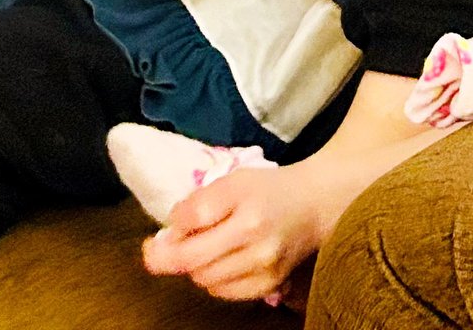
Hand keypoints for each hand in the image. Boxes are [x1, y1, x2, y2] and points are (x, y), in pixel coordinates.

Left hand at [141, 164, 328, 303]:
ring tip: (201, 248)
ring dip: (193, 267)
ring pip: (204, 279)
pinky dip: (213, 280)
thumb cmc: (267, 190)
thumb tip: (170, 231)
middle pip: (192, 259)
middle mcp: (255, 239)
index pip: (192, 220)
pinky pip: (224, 292)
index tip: (159, 233)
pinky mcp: (270, 284)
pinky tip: (219, 263)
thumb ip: (199, 203)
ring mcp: (264, 267)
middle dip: (170, 255)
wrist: (313, 206)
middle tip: (165, 246)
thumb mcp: (232, 180)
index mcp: (244, 204)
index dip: (168, 230)